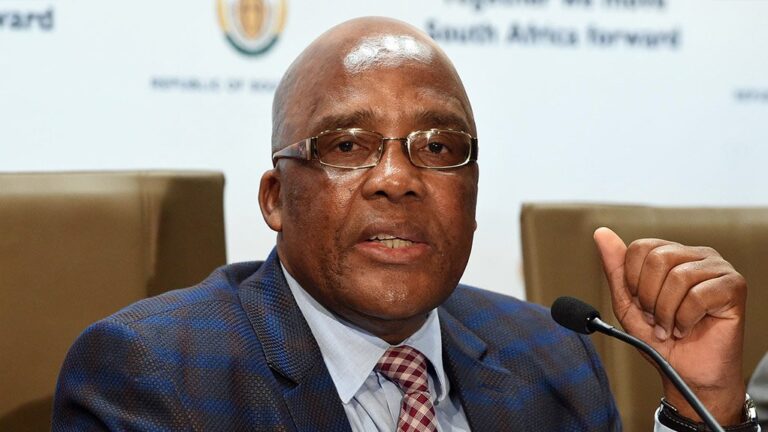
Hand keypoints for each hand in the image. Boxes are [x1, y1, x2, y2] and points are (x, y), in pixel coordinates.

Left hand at [593, 227, 746, 423]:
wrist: (686, 375)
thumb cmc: (660, 340)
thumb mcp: (627, 303)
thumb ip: (616, 269)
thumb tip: (601, 233)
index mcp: (672, 254)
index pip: (640, 247)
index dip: (633, 280)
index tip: (640, 304)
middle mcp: (696, 255)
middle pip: (658, 258)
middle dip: (649, 297)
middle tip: (656, 318)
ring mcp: (718, 268)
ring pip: (678, 277)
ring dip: (667, 312)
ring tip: (671, 326)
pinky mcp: (733, 287)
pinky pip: (698, 296)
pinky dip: (685, 319)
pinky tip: (687, 328)